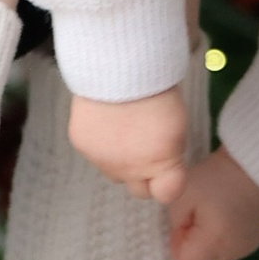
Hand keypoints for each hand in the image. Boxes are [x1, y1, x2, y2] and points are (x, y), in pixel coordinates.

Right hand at [70, 84, 191, 208]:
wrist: (119, 65)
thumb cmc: (158, 89)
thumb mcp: (176, 124)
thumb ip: (169, 152)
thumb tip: (163, 162)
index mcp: (162, 163)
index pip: (166, 194)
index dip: (168, 183)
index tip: (168, 169)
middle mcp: (132, 170)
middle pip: (138, 189)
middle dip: (143, 176)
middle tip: (145, 148)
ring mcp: (103, 161)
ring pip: (113, 171)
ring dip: (119, 159)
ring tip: (122, 126)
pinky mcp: (82, 146)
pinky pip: (93, 153)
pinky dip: (99, 141)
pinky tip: (104, 118)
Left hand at [165, 147, 258, 259]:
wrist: (257, 163)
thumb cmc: (217, 176)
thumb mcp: (184, 194)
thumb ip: (174, 221)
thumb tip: (179, 235)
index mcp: (215, 242)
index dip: (178, 244)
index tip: (183, 220)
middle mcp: (233, 252)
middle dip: (192, 246)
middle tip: (195, 217)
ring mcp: (247, 248)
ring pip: (216, 258)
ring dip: (208, 243)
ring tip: (213, 214)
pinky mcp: (257, 240)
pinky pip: (231, 249)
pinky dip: (223, 238)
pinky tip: (227, 215)